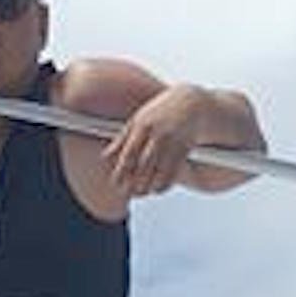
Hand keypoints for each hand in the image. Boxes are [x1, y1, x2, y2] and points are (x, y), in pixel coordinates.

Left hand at [105, 79, 216, 196]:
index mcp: (143, 125)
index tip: (115, 184)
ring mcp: (173, 142)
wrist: (191, 103)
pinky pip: (173, 173)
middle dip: (134, 182)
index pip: (129, 154)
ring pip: (159, 172)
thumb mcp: (139, 119)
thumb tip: (104, 157)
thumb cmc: (159, 112)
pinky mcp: (185, 149)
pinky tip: (156, 189)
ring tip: (141, 193)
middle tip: (127, 193)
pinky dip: (164, 185)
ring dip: (148, 187)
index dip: (121, 171)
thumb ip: (122, 138)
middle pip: (143, 165)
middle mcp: (158, 134)